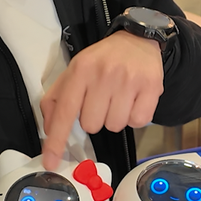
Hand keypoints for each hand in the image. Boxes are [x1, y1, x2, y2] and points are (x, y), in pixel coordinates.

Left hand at [41, 30, 162, 169]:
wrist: (137, 39)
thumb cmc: (102, 60)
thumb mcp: (74, 71)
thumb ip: (56, 99)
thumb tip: (49, 129)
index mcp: (80, 70)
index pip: (64, 112)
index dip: (56, 140)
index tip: (50, 162)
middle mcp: (104, 74)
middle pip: (92, 125)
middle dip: (95, 118)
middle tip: (102, 100)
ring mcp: (129, 81)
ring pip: (115, 126)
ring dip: (115, 118)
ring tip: (118, 98)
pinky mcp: (151, 87)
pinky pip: (138, 122)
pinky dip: (135, 117)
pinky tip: (133, 100)